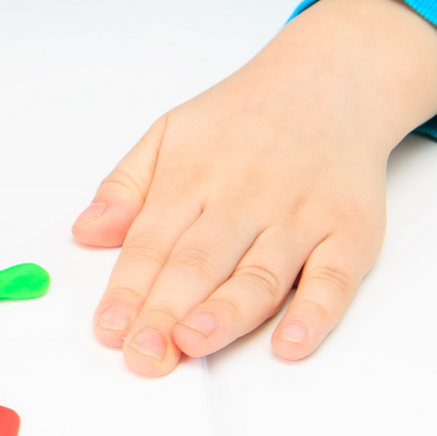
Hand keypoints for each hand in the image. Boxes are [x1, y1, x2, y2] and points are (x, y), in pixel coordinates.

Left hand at [73, 0, 436, 374]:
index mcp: (194, 177)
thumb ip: (125, 187)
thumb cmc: (242, 120)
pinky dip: (315, 314)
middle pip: (200, 263)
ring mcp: (301, 217)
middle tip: (143, 355)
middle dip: (167, 312)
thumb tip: (86, 230)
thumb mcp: (169, 133)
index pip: (152, 242)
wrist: (332, 81)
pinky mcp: (350, 232)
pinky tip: (290, 343)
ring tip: (192, 344)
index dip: (128, 289)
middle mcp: (247, 198)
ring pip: (261, 275)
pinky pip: (334, 279)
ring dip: (226, 315)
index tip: (108, 329)